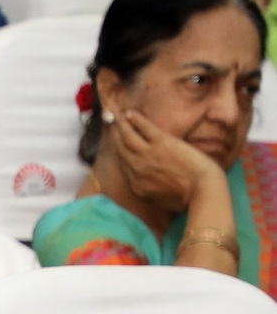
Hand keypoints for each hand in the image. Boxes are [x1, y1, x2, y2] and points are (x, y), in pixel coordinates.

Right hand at [109, 108, 226, 215]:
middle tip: (110, 122)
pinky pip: (143, 128)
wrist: (202, 190)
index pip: (124, 164)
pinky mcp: (161, 143)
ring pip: (127, 136)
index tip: (117, 143)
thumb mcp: (160, 200)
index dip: (119, 151)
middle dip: (114, 134)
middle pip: (121, 148)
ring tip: (115, 114)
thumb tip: (149, 182)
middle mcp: (137, 168)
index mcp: (137, 184)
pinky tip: (130, 113)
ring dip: (120, 124)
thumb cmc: (187, 199)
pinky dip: (136, 120)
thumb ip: (150, 189)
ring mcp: (147, 154)